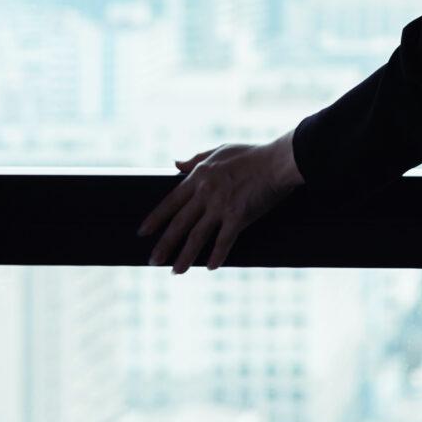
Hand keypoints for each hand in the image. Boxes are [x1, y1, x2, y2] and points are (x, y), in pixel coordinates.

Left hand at [136, 130, 306, 273]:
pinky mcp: (238, 216)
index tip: (143, 233)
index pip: (171, 201)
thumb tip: (175, 163)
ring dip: (185, 256)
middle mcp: (206, 193)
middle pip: (179, 223)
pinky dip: (217, 255)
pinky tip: (211, 267)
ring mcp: (221, 205)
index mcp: (199, 176)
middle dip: (164, 244)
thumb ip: (196, 158)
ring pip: (197, 236)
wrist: (279, 161)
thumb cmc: (252, 154)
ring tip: (176, 271)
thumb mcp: (220, 150)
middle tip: (153, 261)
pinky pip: (224, 241)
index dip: (155, 219)